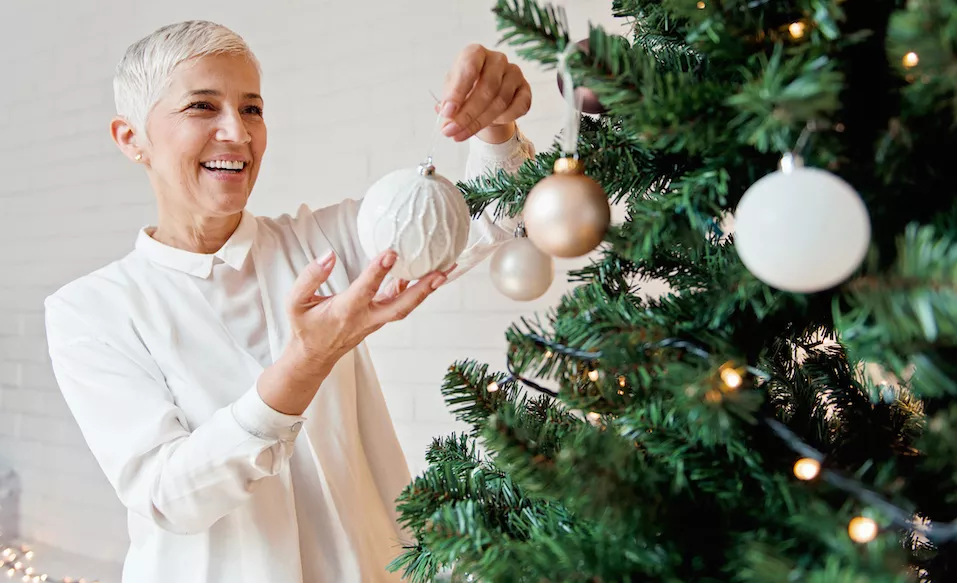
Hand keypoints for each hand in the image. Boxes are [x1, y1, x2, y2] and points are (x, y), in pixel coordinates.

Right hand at [286, 250, 451, 368]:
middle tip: (441, 273)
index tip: (391, 252)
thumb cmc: (305, 327)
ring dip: (425, 291)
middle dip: (421, 291)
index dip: (377, 272)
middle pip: (400, 307)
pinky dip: (414, 288)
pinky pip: (400, 303)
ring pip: (405, 307)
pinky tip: (425, 271)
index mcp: (344, 311)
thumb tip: (329, 255)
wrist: (314, 356)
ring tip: (446, 270)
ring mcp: (376, 321)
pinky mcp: (379, 318)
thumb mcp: (295, 302)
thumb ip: (309, 277)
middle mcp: (365, 318)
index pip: (364, 290)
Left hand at [437, 44, 531, 142]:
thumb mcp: (452, 94)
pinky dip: (504, 119)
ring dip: (480, 122)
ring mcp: (514, 73)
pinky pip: (518, 107)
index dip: (458, 91)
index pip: (469, 67)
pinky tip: (492, 123)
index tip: (448, 112)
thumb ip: (449, 103)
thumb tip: (447, 116)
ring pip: (500, 101)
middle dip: (468, 115)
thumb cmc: (466, 91)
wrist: (486, 99)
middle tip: (452, 131)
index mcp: (476, 53)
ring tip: (462, 134)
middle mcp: (497, 59)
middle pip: (487, 88)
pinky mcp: (526, 89)